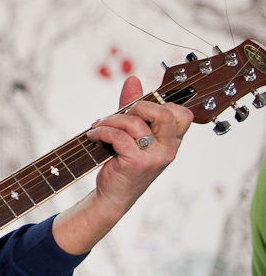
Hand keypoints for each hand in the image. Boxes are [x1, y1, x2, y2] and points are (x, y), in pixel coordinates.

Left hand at [86, 75, 192, 219]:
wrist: (113, 195)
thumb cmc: (123, 162)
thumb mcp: (131, 134)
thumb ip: (132, 107)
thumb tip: (133, 79)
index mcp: (172, 141)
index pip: (182, 114)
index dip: (161, 104)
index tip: (138, 109)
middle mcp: (168, 149)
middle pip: (165, 113)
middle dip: (138, 106)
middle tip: (121, 114)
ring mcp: (155, 157)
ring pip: (135, 123)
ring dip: (110, 120)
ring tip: (99, 126)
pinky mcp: (136, 163)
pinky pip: (119, 136)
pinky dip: (101, 131)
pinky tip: (93, 135)